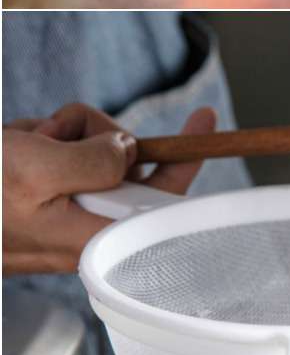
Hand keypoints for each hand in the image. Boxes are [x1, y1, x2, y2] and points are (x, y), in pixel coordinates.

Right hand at [3, 103, 215, 274]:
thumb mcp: (37, 168)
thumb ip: (95, 162)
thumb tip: (129, 151)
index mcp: (89, 237)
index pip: (160, 204)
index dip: (185, 162)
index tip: (205, 118)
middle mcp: (79, 227)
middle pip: (123, 164)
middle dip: (93, 137)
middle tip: (53, 134)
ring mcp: (57, 210)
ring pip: (87, 149)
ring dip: (56, 134)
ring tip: (21, 145)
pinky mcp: (37, 195)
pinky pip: (54, 151)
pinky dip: (35, 138)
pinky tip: (11, 145)